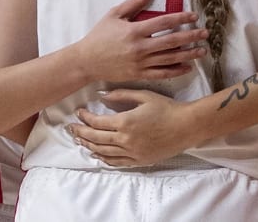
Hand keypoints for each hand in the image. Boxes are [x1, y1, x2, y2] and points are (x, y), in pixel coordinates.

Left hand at [68, 89, 198, 166]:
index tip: (79, 113)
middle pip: (95, 138)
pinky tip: (97, 154)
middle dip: (80, 133)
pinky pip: (116, 162)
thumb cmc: (167, 108)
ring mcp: (132, 152)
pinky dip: (103, 159)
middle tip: (71, 129)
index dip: (85, 118)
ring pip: (103, 152)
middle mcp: (125, 140)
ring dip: (89, 146)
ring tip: (80, 141)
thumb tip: (101, 96)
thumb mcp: (144, 95)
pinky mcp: (139, 161)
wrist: (186, 126)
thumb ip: (121, 95)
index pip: (97, 122)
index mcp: (125, 122)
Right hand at [72, 0, 207, 82]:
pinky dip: (176, 71)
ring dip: (188, 54)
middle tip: (205, 33)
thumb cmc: (99, 36)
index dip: (181, 18)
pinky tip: (188, 67)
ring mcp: (140, 63)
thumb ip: (133, 3)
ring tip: (202, 50)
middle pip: (171, 41)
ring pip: (170, 59)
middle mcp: (140, 47)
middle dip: (191, 36)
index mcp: (134, 31)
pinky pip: (161, 74)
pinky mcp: (139, 75)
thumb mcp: (114, 15)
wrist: (86, 62)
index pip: (163, 22)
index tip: (194, 16)